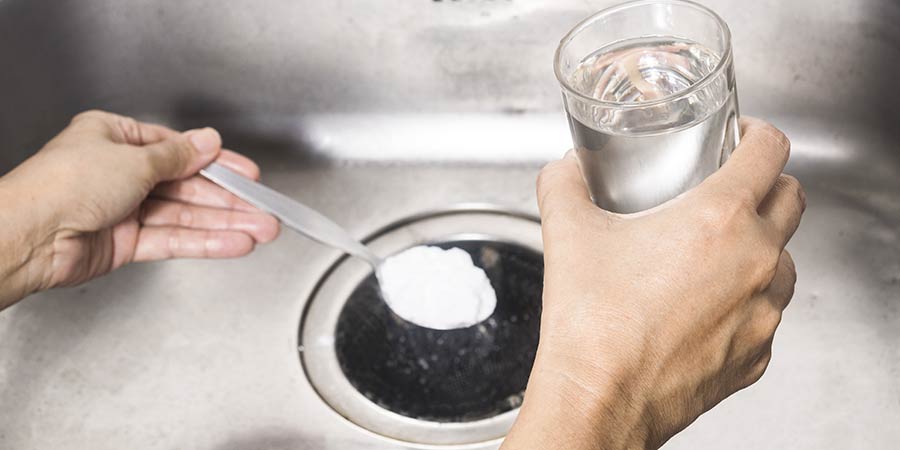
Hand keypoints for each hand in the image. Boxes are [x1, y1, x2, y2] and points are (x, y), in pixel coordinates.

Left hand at [0, 110, 277, 307]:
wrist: (30, 235)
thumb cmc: (64, 184)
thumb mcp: (134, 158)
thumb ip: (178, 156)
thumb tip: (207, 142)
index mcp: (116, 140)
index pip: (179, 151)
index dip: (217, 164)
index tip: (248, 174)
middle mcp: (121, 174)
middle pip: (187, 186)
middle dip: (229, 200)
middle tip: (264, 210)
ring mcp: (125, 210)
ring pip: (186, 216)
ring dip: (225, 224)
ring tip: (261, 230)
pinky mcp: (126, 243)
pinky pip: (174, 240)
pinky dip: (205, 242)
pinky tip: (234, 243)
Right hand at [503, 118, 804, 448]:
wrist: (599, 398)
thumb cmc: (592, 325)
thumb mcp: (567, 234)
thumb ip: (564, 187)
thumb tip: (564, 172)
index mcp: (719, 219)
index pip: (770, 151)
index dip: (757, 134)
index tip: (742, 138)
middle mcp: (755, 261)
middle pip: (791, 200)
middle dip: (766, 185)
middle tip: (729, 189)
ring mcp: (763, 312)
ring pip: (786, 260)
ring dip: (761, 247)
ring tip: (715, 254)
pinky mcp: (756, 354)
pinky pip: (766, 314)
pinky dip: (745, 302)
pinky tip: (703, 307)